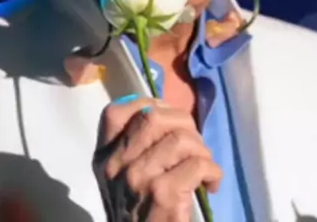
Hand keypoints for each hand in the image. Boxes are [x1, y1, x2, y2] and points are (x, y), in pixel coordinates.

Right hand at [95, 96, 222, 221]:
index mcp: (104, 157)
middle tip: (194, 146)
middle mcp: (115, 165)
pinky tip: (210, 183)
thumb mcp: (124, 178)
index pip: (116, 111)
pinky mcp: (163, 196)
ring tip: (204, 166)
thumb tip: (168, 113)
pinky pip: (197, 164)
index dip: (149, 106)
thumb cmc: (140, 214)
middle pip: (153, 116)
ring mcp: (137, 179)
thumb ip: (136, 147)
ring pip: (179, 138)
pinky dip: (212, 170)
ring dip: (202, 150)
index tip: (170, 121)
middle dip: (184, 123)